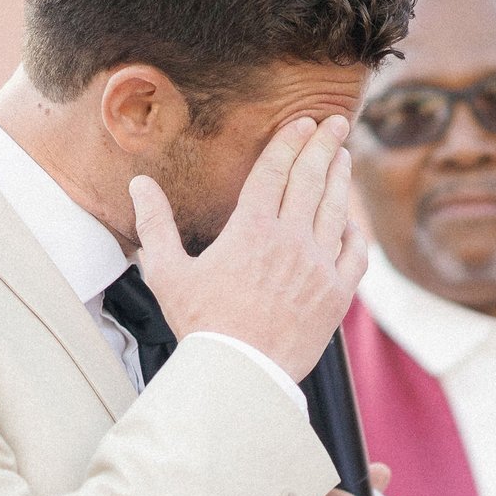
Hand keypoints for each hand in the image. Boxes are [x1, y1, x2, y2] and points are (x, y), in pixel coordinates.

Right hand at [130, 114, 366, 381]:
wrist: (241, 372)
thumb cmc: (201, 324)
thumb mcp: (166, 273)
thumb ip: (155, 224)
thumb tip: (140, 185)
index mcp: (251, 229)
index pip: (275, 170)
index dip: (290, 142)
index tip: (303, 122)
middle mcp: (290, 240)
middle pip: (312, 179)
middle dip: (324, 145)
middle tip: (335, 122)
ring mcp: (318, 266)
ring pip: (336, 210)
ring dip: (340, 179)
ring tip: (344, 157)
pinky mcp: (336, 294)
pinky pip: (354, 254)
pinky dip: (355, 232)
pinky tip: (352, 222)